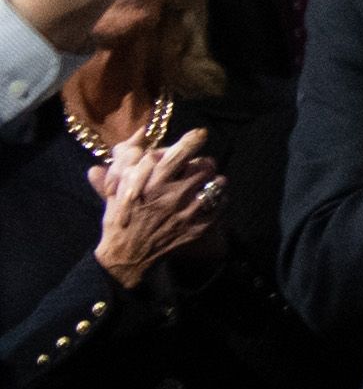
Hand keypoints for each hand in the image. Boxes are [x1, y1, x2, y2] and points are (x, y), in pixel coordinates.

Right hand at [88, 124, 219, 281]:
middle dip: (203, 162)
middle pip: (204, 166)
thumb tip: (140, 133)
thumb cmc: (120, 219)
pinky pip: (221, 205)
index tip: (200, 133)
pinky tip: (210, 199)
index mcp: (152, 184)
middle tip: (201, 165)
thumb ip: (126, 160)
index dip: (192, 141)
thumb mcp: (116, 189)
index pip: (178, 155)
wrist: (127, 255)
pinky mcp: (198, 227)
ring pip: (216, 184)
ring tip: (208, 182)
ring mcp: (188, 212)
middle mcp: (173, 195)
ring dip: (214, 180)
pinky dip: (219, 199)